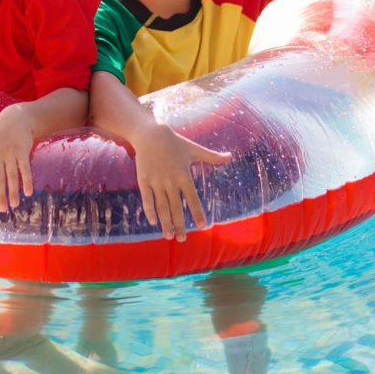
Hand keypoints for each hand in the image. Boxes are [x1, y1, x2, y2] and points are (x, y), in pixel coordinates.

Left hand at [0, 104, 35, 212]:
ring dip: (13, 192)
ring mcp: (9, 152)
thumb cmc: (1, 136)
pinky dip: (26, 181)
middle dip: (0, 195)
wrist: (16, 118)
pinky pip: (24, 169)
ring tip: (14, 205)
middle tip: (3, 209)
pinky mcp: (22, 150)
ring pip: (11, 176)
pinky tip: (28, 192)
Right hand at [130, 124, 231, 241]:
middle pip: (176, 207)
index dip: (197, 212)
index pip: (192, 198)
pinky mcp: (144, 180)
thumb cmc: (175, 142)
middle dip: (179, 225)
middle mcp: (170, 181)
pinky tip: (153, 222)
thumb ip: (212, 156)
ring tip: (169, 236)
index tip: (202, 225)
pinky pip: (147, 199)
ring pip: (161, 206)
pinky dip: (150, 210)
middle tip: (182, 240)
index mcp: (184, 175)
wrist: (150, 134)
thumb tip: (230, 156)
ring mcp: (156, 181)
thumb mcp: (194, 149)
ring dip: (165, 222)